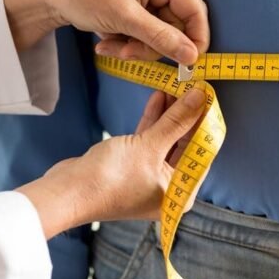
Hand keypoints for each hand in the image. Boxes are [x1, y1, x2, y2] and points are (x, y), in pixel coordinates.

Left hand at [4, 0, 208, 64]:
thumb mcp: (124, 19)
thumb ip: (161, 38)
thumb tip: (193, 57)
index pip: (195, 11)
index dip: (196, 39)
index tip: (187, 64)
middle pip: (176, 27)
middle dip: (151, 46)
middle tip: (127, 53)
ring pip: (159, 34)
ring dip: (136, 47)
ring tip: (109, 47)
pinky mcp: (137, 8)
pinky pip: (144, 33)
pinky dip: (127, 42)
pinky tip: (106, 41)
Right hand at [17, 88, 205, 238]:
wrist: (69, 191)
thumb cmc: (110, 179)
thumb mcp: (149, 146)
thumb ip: (177, 121)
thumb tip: (200, 97)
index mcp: (180, 192)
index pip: (202, 152)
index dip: (205, 122)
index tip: (209, 96)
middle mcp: (168, 186)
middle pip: (185, 144)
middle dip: (187, 114)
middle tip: (193, 86)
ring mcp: (149, 176)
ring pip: (166, 139)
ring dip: (170, 113)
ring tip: (176, 86)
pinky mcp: (132, 164)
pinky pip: (149, 139)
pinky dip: (154, 120)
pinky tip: (158, 97)